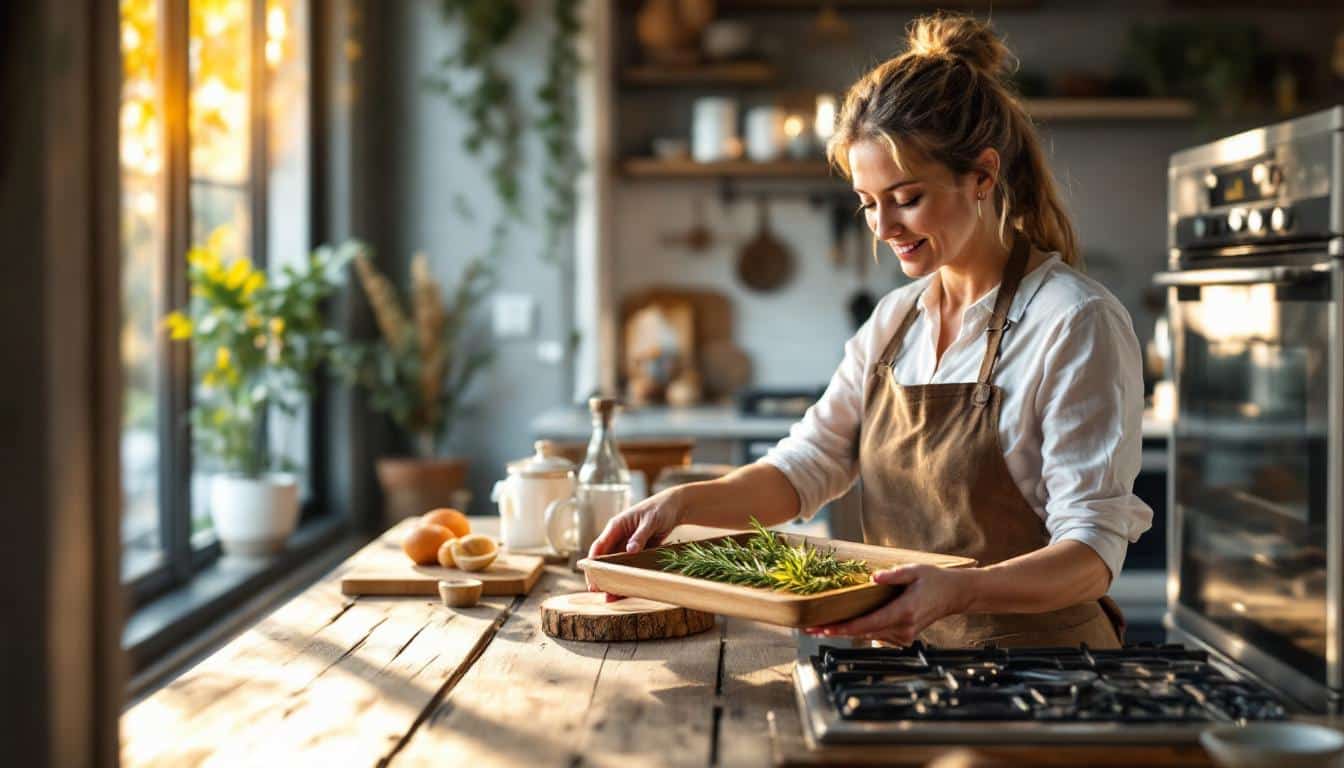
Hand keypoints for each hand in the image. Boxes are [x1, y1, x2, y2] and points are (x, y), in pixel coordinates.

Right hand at [584, 486, 686, 595]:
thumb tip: (629, 550)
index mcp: (616, 526)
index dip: (593, 562)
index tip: (591, 576)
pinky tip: (626, 591)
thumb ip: (640, 536)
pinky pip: (630, 567)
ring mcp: (628, 545)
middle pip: (604, 559)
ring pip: (616, 566)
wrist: (675, 507)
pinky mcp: (638, 552)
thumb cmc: (661, 509)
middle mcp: (619, 537)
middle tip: (597, 592)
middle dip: (600, 575)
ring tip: (610, 597)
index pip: (599, 546)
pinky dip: (628, 578)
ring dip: (614, 580)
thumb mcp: (651, 520)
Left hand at [803, 565, 976, 645]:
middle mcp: (903, 628)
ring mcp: (904, 635)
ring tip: (819, 627)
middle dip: (835, 631)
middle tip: (808, 630)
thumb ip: (893, 575)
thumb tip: (873, 578)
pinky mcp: (903, 637)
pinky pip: (877, 635)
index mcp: (904, 612)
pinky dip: (860, 630)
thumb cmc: (934, 580)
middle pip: (863, 633)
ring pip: (868, 635)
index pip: (868, 624)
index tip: (825, 629)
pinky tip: (843, 624)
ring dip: (845, 632)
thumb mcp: (914, 570)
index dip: (845, 628)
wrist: (954, 595)